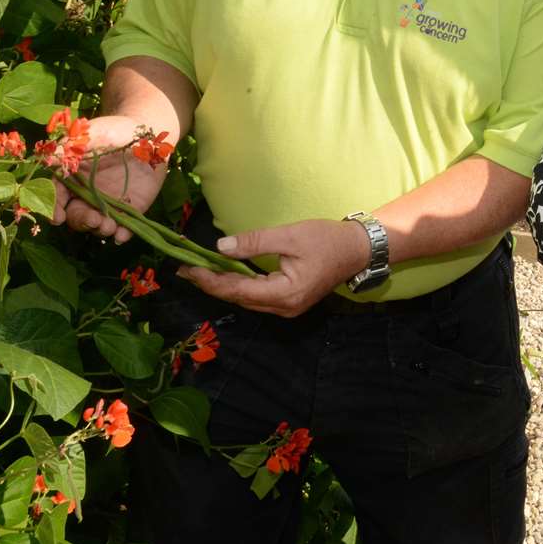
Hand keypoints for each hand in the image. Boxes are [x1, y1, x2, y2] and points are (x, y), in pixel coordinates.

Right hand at [50, 116, 166, 243]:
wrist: (148, 136)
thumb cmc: (114, 131)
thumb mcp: (90, 133)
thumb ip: (69, 145)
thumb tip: (46, 159)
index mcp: (71, 179)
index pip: (56, 197)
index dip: (53, 209)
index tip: (57, 218)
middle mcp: (86, 196)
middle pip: (76, 216)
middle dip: (81, 222)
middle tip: (93, 219)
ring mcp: (108, 204)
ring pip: (98, 225)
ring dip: (100, 229)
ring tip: (108, 226)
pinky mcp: (130, 209)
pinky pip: (124, 227)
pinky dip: (122, 235)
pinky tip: (122, 236)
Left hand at [177, 218, 370, 317]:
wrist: (357, 249)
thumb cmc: (327, 240)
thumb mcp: (290, 235)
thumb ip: (255, 242)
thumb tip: (220, 248)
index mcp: (285, 293)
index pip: (238, 289)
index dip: (210, 280)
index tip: (188, 268)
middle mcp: (284, 307)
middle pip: (239, 298)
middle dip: (211, 284)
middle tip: (185, 270)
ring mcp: (287, 308)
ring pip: (246, 300)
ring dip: (223, 286)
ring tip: (199, 272)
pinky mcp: (288, 302)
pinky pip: (257, 296)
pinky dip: (239, 286)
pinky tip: (225, 275)